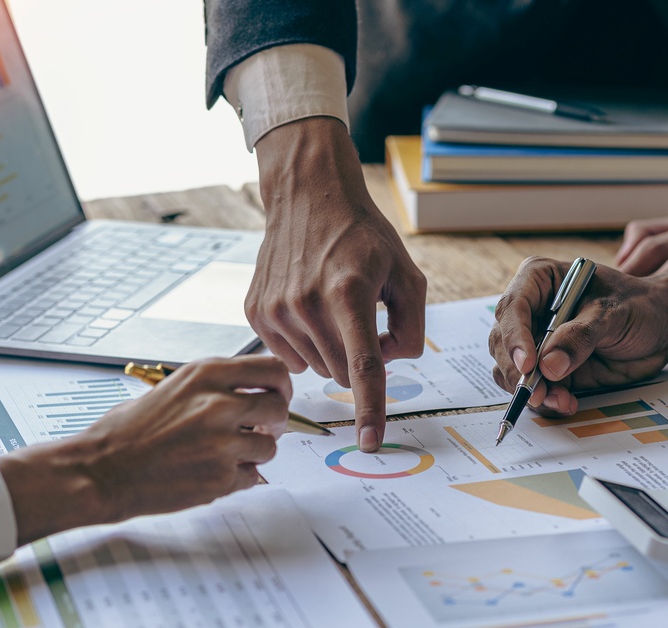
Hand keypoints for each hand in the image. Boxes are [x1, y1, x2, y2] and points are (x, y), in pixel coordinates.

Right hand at [0, 356, 291, 544]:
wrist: (100, 471)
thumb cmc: (129, 430)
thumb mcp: (176, 386)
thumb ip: (217, 386)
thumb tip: (258, 391)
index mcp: (207, 374)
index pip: (273, 369)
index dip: (281, 384)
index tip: (277, 394)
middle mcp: (219, 404)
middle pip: (279, 407)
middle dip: (274, 420)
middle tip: (261, 429)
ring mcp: (223, 443)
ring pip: (270, 446)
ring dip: (254, 452)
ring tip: (224, 454)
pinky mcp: (221, 478)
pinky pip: (253, 476)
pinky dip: (239, 477)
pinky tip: (211, 472)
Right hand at [248, 117, 426, 451]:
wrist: (307, 196)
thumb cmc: (362, 235)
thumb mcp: (405, 273)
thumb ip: (411, 326)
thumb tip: (389, 363)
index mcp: (348, 294)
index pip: (363, 366)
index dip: (370, 409)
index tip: (370, 442)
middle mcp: (307, 304)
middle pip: (342, 372)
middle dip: (358, 357)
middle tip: (360, 318)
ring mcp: (275, 310)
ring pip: (316, 368)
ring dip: (331, 350)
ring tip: (331, 306)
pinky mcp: (255, 312)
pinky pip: (289, 356)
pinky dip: (305, 342)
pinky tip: (307, 307)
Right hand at [490, 254, 667, 413]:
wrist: (662, 328)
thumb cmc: (640, 306)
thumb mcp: (614, 314)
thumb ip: (581, 337)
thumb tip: (549, 366)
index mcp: (540, 280)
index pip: (514, 307)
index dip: (515, 338)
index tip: (527, 366)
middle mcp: (532, 310)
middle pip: (504, 342)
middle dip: (518, 371)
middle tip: (537, 392)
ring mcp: (537, 341)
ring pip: (512, 370)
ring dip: (531, 390)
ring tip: (560, 400)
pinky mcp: (549, 368)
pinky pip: (534, 389)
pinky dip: (546, 401)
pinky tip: (566, 403)